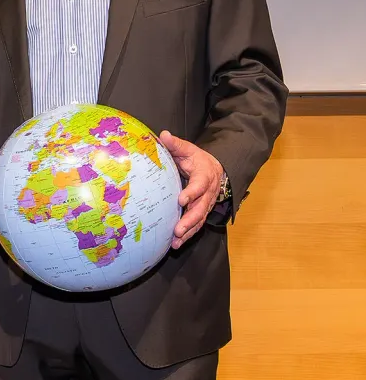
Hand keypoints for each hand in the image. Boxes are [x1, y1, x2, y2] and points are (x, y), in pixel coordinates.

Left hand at [159, 131, 224, 249]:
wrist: (216, 170)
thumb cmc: (197, 159)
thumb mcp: (188, 149)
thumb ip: (176, 144)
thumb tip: (163, 135)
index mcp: (205, 176)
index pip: (200, 185)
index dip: (192, 193)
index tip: (181, 200)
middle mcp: (208, 193)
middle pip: (201, 208)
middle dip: (190, 220)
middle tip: (178, 229)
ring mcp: (206, 204)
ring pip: (199, 220)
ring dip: (188, 231)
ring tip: (176, 241)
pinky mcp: (201, 212)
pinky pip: (196, 225)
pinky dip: (188, 235)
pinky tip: (176, 244)